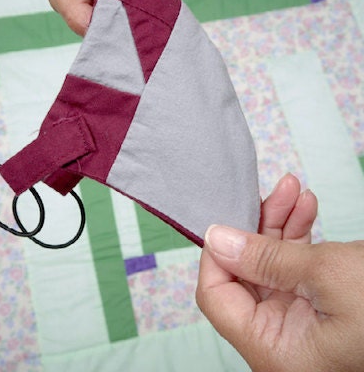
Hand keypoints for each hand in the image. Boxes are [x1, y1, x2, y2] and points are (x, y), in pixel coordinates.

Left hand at [198, 184, 363, 371]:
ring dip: (280, 223)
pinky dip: (300, 237)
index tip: (227, 214)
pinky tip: (307, 206)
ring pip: (271, 266)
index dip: (217, 253)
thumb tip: (215, 238)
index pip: (216, 298)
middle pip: (244, 276)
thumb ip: (264, 257)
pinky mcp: (323, 312)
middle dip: (257, 225)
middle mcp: (284, 346)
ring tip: (295, 188)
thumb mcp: (325, 275)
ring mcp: (304, 329)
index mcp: (276, 353)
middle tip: (274, 190)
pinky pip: (296, 271)